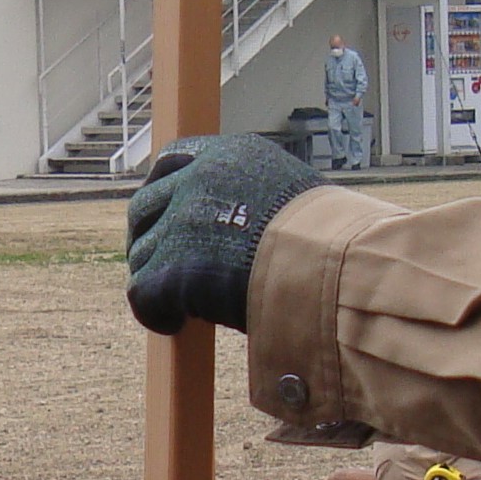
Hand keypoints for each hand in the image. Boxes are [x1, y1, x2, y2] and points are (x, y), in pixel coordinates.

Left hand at [124, 134, 319, 334]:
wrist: (338, 272)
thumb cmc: (335, 245)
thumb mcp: (292, 195)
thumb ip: (252, 196)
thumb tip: (237, 221)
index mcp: (231, 155)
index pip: (173, 159)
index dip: (162, 189)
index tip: (162, 212)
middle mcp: (199, 179)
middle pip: (145, 205)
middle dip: (148, 235)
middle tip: (160, 265)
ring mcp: (182, 222)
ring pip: (143, 253)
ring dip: (156, 279)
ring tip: (181, 304)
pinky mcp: (173, 268)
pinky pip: (143, 294)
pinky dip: (156, 312)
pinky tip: (174, 324)